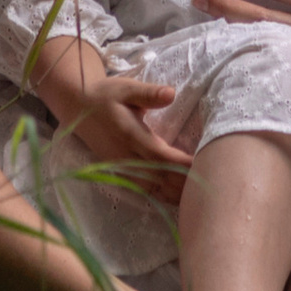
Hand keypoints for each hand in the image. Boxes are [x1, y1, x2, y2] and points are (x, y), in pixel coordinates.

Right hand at [41, 64, 198, 229]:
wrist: (78, 108)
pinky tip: (178, 201)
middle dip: (184, 184)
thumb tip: (171, 93)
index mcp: (130, 135)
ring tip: (201, 200)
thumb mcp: (127, 88)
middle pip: (160, 177)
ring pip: (152, 188)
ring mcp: (122, 167)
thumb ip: (149, 93)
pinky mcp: (120, 172)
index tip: (206, 165)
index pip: (161, 155)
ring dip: (175, 194)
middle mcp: (126, 156)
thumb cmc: (107, 95)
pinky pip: (143, 191)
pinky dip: (162, 197)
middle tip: (212, 186)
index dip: (183, 164)